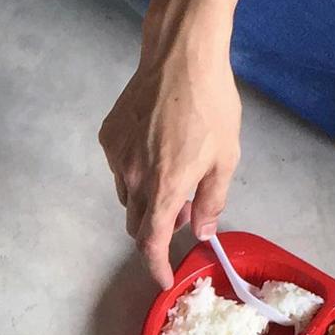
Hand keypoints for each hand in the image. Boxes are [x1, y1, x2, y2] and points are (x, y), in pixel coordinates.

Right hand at [100, 49, 243, 290]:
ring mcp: (117, 157)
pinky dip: (135, 170)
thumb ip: (212, 201)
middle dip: (158, 228)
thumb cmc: (211, 105)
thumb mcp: (225, 158)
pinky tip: (156, 146)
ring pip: (127, 196)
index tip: (163, 278)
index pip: (150, 244)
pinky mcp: (109, 137)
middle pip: (136, 223)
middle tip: (184, 211)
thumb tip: (201, 231)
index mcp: (164, 189)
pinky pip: (120, 168)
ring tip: (172, 175)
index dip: (155, 267)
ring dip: (146, 199)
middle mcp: (133, 179)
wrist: (181, 56)